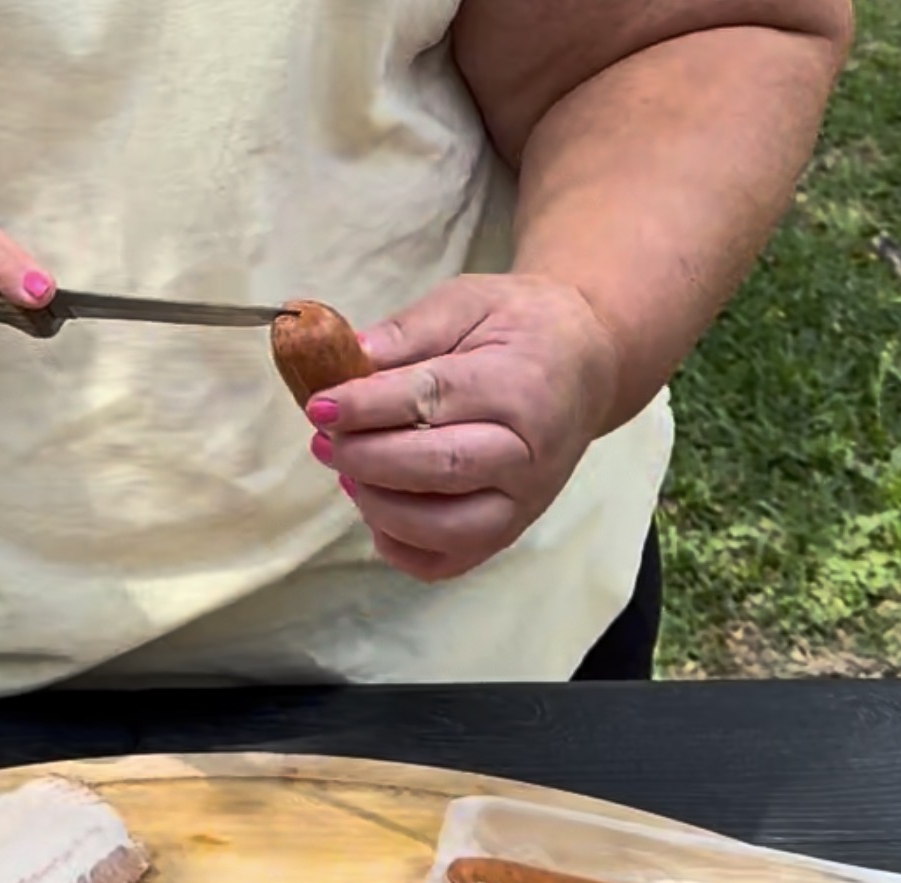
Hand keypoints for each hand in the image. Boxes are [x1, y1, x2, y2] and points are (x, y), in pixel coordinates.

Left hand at [304, 275, 620, 581]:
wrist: (582, 366)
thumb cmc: (520, 331)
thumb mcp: (468, 303)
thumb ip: (407, 331)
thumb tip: (343, 358)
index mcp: (521, 385)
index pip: (432, 400)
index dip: (366, 407)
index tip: (318, 405)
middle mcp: (529, 454)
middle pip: (437, 467)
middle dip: (366, 457)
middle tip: (323, 441)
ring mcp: (522, 503)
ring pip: (442, 527)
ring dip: (378, 505)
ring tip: (346, 472)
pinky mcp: (507, 534)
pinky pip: (445, 561)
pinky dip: (399, 545)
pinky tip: (376, 510)